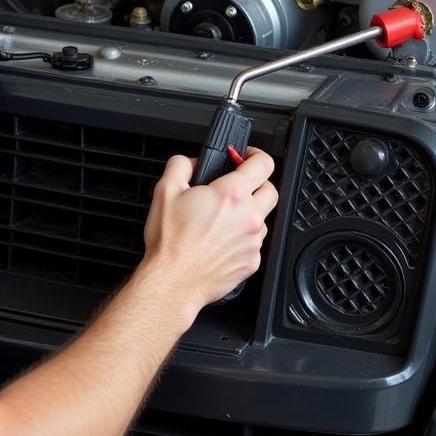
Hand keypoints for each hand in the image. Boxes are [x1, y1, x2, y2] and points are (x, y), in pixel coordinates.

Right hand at [142, 148, 277, 313]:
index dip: (254, 154)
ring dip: (249, 211)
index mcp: (231, 194)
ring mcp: (253, 241)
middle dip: (256, 183)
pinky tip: (222, 239)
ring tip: (224, 216)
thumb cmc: (170, 241)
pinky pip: (255, 242)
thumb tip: (191, 161)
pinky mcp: (252, 262)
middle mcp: (248, 216)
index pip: (263, 164)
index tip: (244, 156)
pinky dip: (243, 236)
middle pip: (271, 190)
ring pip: (263, 218)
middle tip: (237, 185)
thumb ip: (181, 164)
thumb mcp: (165, 190)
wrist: (173, 281)